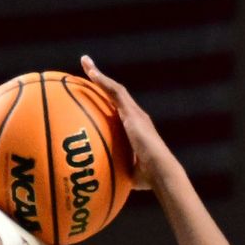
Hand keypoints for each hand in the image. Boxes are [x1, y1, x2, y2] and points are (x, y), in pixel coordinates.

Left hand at [79, 54, 175, 189]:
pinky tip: (91, 73)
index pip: (118, 109)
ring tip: (85, 62)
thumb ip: (118, 171)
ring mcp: (134, 113)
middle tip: (87, 68)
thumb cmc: (147, 178)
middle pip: (115, 93)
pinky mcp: (132, 113)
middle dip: (101, 80)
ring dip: (98, 75)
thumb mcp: (127, 172)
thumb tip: (105, 182)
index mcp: (135, 128)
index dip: (106, 100)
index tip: (94, 93)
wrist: (160, 170)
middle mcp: (135, 116)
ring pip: (114, 88)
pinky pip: (115, 92)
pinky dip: (102, 82)